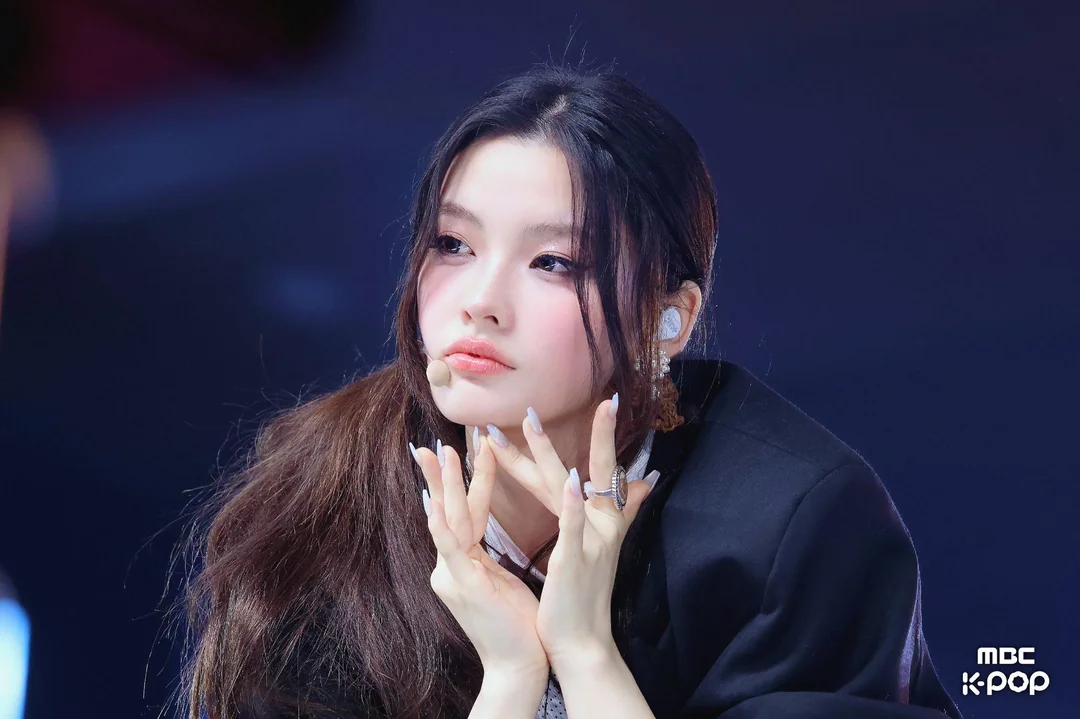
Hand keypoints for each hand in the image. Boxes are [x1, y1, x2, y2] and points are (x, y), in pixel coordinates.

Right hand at [413, 435, 547, 678]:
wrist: (519, 664)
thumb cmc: (518, 624)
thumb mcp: (502, 579)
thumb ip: (490, 554)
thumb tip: (485, 530)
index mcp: (463, 562)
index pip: (463, 512)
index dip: (463, 481)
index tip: (460, 451)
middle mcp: (450, 566)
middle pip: (446, 510)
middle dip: (441, 475)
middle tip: (431, 443)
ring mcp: (452, 575)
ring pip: (448, 521)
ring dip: (445, 486)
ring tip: (442, 454)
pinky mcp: (463, 585)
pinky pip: (452, 548)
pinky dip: (442, 524)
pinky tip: (434, 504)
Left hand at [487, 397, 656, 670]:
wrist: (583, 642)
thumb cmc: (585, 596)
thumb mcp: (605, 546)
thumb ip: (626, 510)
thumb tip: (649, 481)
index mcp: (599, 519)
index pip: (599, 469)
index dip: (602, 435)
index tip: (606, 400)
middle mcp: (599, 524)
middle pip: (588, 468)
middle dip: (569, 434)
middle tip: (543, 401)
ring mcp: (590, 540)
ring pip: (568, 487)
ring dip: (548, 452)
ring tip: (528, 423)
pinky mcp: (576, 559)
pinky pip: (574, 526)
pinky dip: (574, 503)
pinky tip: (573, 480)